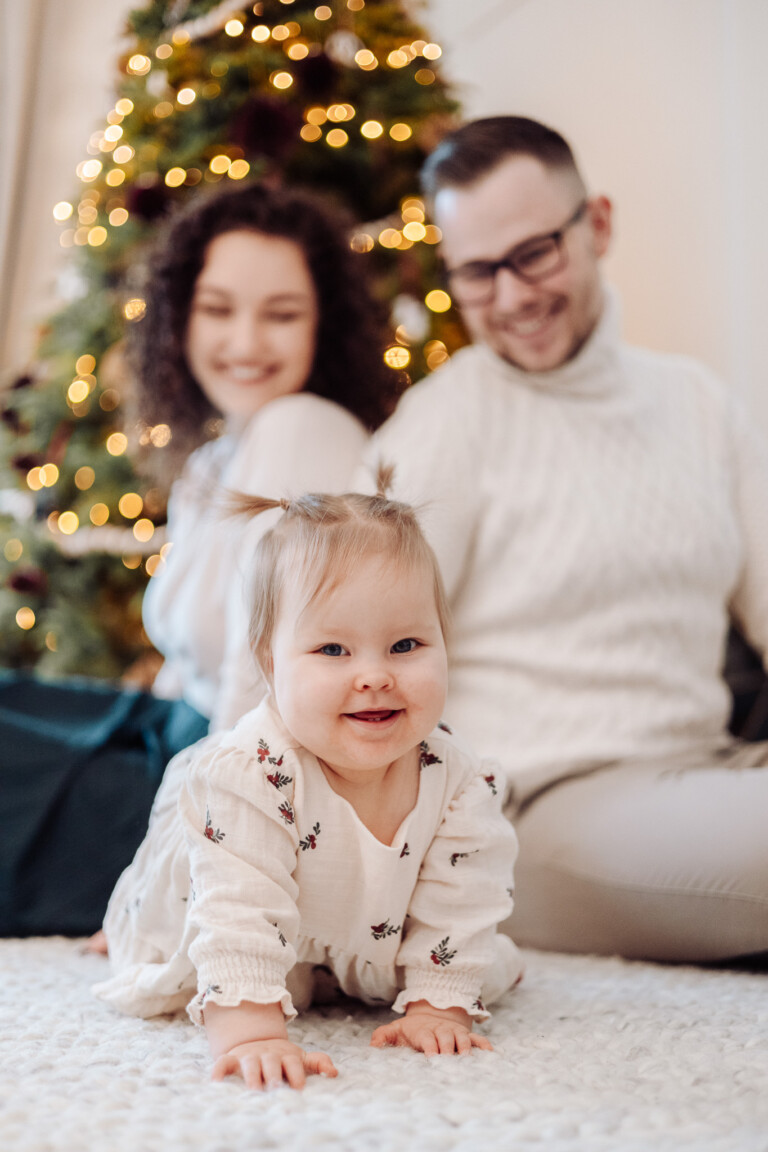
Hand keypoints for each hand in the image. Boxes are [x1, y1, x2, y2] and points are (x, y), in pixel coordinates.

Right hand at [212, 1037, 337, 1090]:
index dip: (296, 1073)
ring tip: (253, 1089)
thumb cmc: (282, 1058)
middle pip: (271, 1063)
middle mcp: (268, 1055)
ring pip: (250, 1063)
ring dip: (251, 1075)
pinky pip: (223, 1062)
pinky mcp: (232, 1058)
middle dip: (273, 1075)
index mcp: (286, 1055)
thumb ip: (317, 1062)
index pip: (293, 1062)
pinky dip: (219, 1070)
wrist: (256, 1042)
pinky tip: (216, 1081)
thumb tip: (335, 1072)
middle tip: (275, 1088)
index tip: (299, 1087)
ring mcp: (250, 1055)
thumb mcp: (300, 1057)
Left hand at [370, 1001, 491, 1055]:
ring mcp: (454, 1033)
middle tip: (449, 1061)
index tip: (431, 1056)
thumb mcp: (395, 1030)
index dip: (430, 1046)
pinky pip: (476, 1038)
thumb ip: (382, 1036)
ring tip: (468, 1058)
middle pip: (446, 1038)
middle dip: (448, 1049)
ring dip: (465, 1047)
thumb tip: (372, 1046)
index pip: (427, 1039)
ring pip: (462, 1038)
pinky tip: (490, 1053)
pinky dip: (483, 1044)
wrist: (431, 1015)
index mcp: (423, 1032)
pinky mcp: (465, 1036)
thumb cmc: (411, 1030)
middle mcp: (440, 1031)